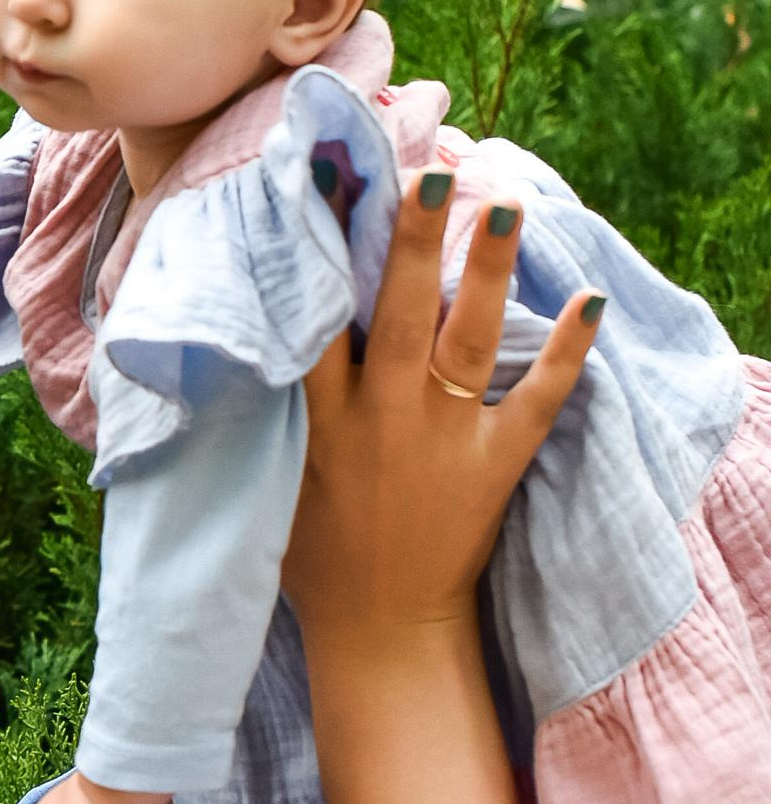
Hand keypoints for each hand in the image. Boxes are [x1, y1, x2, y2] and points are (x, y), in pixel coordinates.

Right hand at [286, 169, 602, 803]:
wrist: (378, 632)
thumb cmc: (310, 554)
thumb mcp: (264, 477)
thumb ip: (255, 413)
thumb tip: (218, 348)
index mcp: (319, 419)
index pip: (318, 319)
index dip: (320, 250)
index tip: (324, 185)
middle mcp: (382, 417)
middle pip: (399, 312)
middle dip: (412, 240)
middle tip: (427, 171)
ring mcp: (445, 439)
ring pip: (469, 340)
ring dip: (488, 271)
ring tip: (503, 201)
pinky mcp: (496, 466)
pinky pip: (540, 401)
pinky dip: (567, 353)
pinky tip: (586, 300)